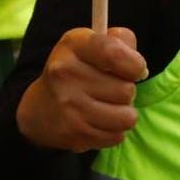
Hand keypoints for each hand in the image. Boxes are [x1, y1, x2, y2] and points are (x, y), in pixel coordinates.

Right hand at [15, 27, 146, 151]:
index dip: (135, 64)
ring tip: (107, 107)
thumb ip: (120, 42)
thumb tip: (140, 68)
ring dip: (123, 113)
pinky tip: (97, 121)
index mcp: (74, 45)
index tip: (134, 69)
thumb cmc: (76, 71)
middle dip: (126, 91)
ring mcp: (69, 106)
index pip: (115, 54)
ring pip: (127, 117)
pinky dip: (113, 130)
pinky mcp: (75, 133)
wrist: (40, 109)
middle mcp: (66, 73)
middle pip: (127, 90)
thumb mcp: (91, 45)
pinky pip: (117, 136)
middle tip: (109, 89)